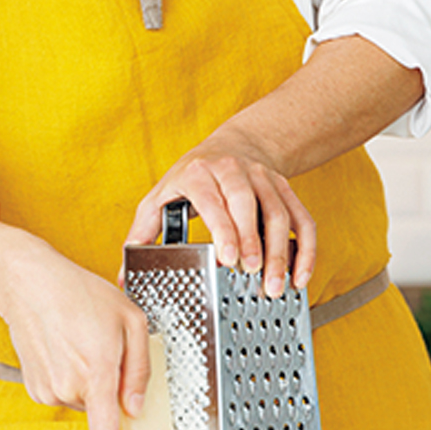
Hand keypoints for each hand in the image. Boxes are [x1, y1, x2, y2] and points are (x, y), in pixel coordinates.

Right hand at [0, 189, 150, 429]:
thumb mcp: (130, 319)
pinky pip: (68, 394)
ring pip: (86, 403)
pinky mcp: (36, 388)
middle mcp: (68, 387)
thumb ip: (141, 369)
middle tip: (111, 353)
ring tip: (85, 342)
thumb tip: (137, 407)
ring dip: (93, 383)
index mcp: (96, 372)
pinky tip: (69, 347)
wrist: (28, 282)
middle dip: (114, 392)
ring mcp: (48, 390)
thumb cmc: (79, 293)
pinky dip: (75, 378)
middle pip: (104, 411)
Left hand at [124, 133, 315, 296]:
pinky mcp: (285, 188)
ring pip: (278, 212)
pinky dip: (305, 248)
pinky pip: (301, 217)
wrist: (232, 145)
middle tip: (251, 273)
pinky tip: (299, 274)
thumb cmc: (191, 177)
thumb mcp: (160, 196)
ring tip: (275, 284)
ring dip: (280, 251)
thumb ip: (143, 232)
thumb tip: (125, 275)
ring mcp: (263, 178)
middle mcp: (233, 171)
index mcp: (198, 173)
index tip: (227, 256)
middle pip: (248, 203)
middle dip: (253, 240)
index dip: (222, 226)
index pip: (212, 199)